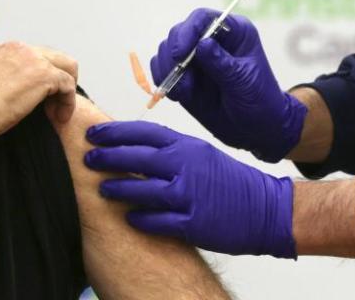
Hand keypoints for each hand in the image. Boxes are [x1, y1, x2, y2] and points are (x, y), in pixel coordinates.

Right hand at [0, 42, 77, 135]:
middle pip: (50, 56)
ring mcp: (32, 58)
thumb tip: (1, 96)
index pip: (26, 56)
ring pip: (65, 65)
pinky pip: (67, 84)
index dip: (34, 76)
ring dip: (64, 90)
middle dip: (55, 77)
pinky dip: (68, 102)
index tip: (32, 96)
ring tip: (58, 111)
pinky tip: (60, 117)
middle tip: (52, 101)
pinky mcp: (45, 74)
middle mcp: (16, 48)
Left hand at [85, 121, 295, 257]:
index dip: (115, 132)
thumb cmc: (230, 181)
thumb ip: (170, 150)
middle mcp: (186, 166)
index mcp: (187, 146)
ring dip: (119, 189)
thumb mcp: (200, 154)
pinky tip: (128, 218)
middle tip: (88, 158)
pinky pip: (159, 220)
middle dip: (108, 157)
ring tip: (102, 189)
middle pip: (137, 157)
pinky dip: (141, 219)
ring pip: (143, 188)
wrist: (266, 208)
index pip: (143, 132)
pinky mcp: (194, 223)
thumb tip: (133, 148)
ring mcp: (190, 194)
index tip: (94, 134)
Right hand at [152, 8, 307, 161]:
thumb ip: (222, 63)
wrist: (256, 129)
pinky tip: (178, 95)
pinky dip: (163, 81)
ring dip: (168, 71)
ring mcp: (195, 58)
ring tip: (184, 93)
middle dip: (173, 56)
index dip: (188, 31)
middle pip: (179, 33)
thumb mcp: (244, 82)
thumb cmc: (260, 100)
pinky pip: (162, 70)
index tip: (179, 54)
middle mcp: (211, 40)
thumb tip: (202, 44)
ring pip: (166, 51)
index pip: (203, 19)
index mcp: (233, 32)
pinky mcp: (183, 76)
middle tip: (181, 80)